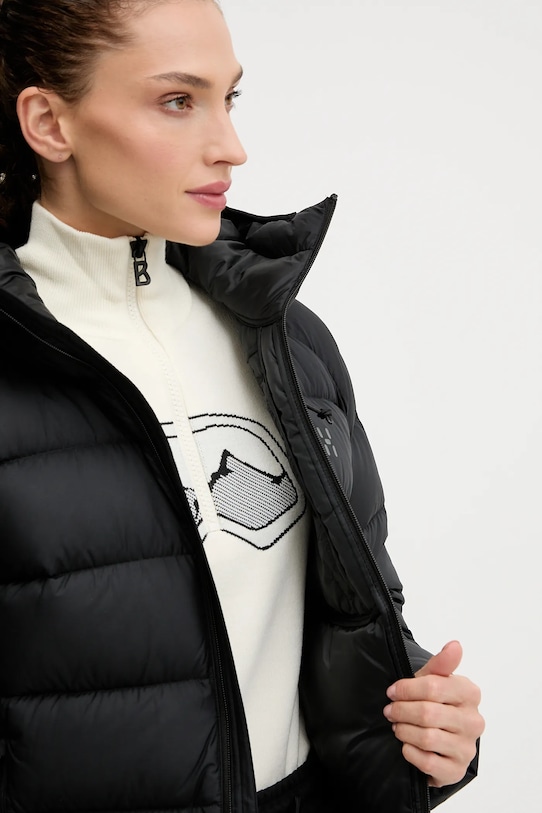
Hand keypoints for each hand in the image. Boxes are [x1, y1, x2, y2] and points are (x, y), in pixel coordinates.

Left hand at [383, 641, 484, 787]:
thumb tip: (455, 644)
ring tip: (397, 726)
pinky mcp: (456, 770)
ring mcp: (467, 748)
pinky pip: (428, 762)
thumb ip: (441, 664)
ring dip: (404, 731)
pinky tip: (406, 746)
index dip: (406, 689)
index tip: (392, 692)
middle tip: (390, 711)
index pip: (433, 687)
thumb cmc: (436, 705)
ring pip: (427, 738)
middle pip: (427, 713)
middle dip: (401, 711)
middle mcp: (473, 721)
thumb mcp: (434, 681)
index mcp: (470, 693)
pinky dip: (410, 753)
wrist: (443, 742)